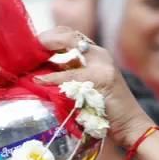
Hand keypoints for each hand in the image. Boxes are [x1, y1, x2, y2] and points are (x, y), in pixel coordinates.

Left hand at [36, 28, 151, 148]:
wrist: (131, 126)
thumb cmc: (107, 113)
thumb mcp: (87, 88)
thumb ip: (71, 78)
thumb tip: (41, 74)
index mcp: (96, 55)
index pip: (69, 34)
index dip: (49, 37)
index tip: (30, 47)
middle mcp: (99, 54)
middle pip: (67, 34)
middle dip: (45, 39)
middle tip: (26, 50)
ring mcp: (102, 64)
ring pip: (69, 46)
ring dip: (46, 51)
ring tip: (28, 60)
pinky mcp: (102, 78)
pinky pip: (71, 75)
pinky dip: (53, 77)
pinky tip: (39, 80)